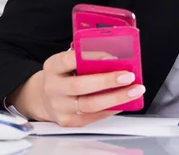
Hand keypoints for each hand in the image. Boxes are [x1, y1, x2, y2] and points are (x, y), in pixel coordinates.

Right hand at [9, 49, 145, 126]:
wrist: (44, 97)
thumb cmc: (65, 74)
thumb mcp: (68, 61)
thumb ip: (86, 58)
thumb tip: (117, 57)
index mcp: (53, 66)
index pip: (69, 60)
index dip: (91, 58)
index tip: (113, 57)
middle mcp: (53, 88)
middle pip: (80, 86)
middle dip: (107, 81)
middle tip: (128, 76)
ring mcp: (59, 107)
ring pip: (89, 105)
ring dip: (116, 98)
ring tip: (134, 91)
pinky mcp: (68, 121)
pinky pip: (93, 117)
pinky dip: (111, 109)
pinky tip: (124, 102)